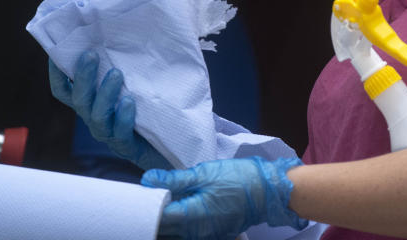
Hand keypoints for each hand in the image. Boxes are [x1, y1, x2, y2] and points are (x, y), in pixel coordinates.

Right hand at [48, 51, 170, 169]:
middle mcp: (93, 117)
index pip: (63, 89)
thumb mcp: (129, 81)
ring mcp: (108, 133)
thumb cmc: (145, 105)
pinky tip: (130, 101)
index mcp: (89, 102)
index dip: (56, 72)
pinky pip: (120, 133)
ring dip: (104, 93)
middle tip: (90, 54)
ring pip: (97, 115)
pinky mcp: (127, 147)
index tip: (57, 50)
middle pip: (79, 99)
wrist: (167, 143)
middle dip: (83, 76)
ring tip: (116, 74)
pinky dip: (123, 117)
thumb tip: (117, 26)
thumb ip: (119, 62)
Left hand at [141, 157, 307, 239]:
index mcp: (191, 216)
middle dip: (152, 216)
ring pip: (176, 233)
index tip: (138, 195)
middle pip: (164, 230)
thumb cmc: (237, 179)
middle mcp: (196, 233)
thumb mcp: (203, 173)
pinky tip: (179, 207)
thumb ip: (174, 180)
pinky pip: (188, 233)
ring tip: (162, 200)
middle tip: (146, 197)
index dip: (145, 207)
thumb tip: (148, 180)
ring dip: (166, 221)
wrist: (268, 191)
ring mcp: (205, 236)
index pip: (158, 218)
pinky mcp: (213, 234)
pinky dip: (179, 224)